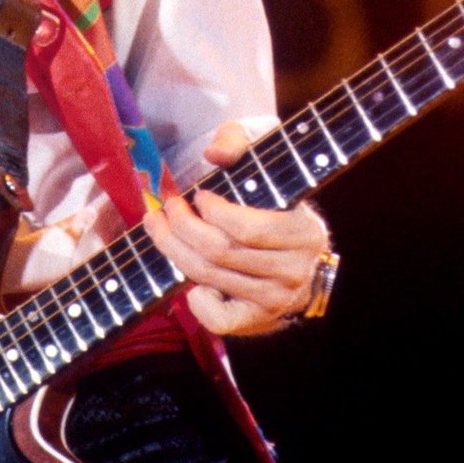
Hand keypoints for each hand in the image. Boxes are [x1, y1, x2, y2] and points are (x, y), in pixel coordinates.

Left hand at [146, 120, 331, 337]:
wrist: (300, 251)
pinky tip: (189, 281)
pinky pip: (221, 320)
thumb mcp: (266, 155)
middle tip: (164, 209)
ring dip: (174, 250)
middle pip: (219, 253)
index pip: (247, 230)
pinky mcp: (260, 319)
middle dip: (180, 227)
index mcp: (304, 232)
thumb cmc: (274, 197)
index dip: (210, 212)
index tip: (196, 196)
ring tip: (159, 227)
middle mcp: (295, 270)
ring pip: (210, 277)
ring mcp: (278, 299)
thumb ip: (240, 141)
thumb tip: (214, 153)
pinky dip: (197, 302)